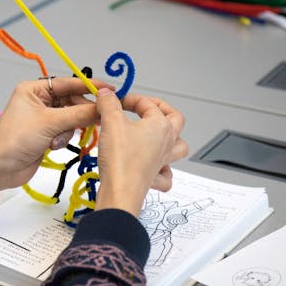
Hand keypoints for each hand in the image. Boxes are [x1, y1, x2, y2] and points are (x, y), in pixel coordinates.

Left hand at [0, 78, 113, 196]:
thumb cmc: (16, 139)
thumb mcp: (50, 123)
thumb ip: (79, 114)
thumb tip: (104, 107)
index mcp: (34, 90)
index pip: (67, 83)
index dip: (89, 86)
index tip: (110, 90)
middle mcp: (39, 101)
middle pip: (72, 102)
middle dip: (78, 114)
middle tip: (96, 119)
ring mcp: (43, 119)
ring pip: (71, 118)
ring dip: (67, 130)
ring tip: (56, 140)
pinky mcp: (46, 134)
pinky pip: (66, 131)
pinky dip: (63, 139)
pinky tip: (52, 147)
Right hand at [94, 88, 187, 216]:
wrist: (120, 192)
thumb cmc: (121, 160)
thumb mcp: (111, 123)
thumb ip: (109, 104)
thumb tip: (106, 94)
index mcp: (161, 125)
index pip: (147, 103)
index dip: (129, 98)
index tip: (113, 101)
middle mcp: (167, 142)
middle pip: (176, 120)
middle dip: (161, 109)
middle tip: (146, 107)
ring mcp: (163, 161)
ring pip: (178, 146)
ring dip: (170, 137)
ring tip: (156, 133)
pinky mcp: (154, 177)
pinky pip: (167, 173)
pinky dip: (163, 168)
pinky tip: (152, 165)